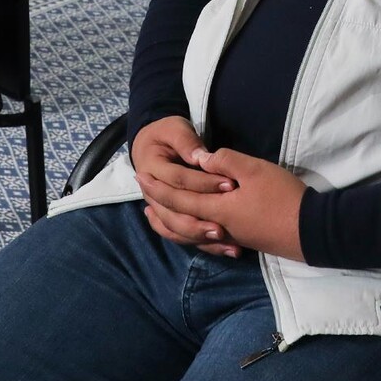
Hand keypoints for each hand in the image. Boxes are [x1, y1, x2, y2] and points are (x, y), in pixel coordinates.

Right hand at [133, 116, 238, 256]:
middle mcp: (152, 195)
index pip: (179, 180)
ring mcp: (160, 210)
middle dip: (200, 222)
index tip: (231, 185)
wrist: (149, 147)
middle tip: (225, 227)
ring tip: (229, 244)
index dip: (204, 183)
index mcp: (151, 169)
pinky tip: (228, 250)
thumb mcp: (175, 129)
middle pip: (174, 214)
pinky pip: (184, 237)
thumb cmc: (166, 135)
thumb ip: (186, 142)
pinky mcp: (172, 219)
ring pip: (177, 230)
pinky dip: (204, 245)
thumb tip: (200, 157)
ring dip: (202, 238)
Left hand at [140, 146, 307, 260]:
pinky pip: (205, 239)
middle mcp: (219, 226)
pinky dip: (190, 233)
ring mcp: (231, 237)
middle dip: (158, 203)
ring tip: (156, 213)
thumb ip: (225, 161)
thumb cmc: (283, 197)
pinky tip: (195, 227)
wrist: (311, 231)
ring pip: (190, 232)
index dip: (158, 188)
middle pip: (179, 219)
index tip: (140, 176)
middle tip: (142, 190)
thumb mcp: (254, 170)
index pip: (179, 199)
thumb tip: (201, 158)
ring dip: (169, 221)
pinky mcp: (243, 240)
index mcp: (218, 208)